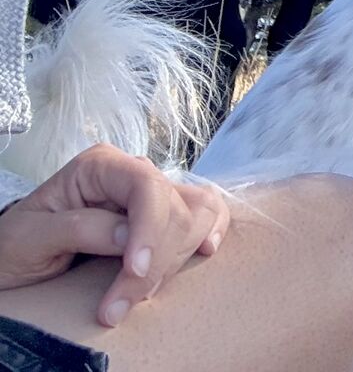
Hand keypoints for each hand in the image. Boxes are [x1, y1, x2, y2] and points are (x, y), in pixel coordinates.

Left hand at [0, 144, 230, 325]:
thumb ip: (79, 228)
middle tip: (117, 307)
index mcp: (100, 166)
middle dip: (154, 261)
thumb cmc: (14, 247)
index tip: (136, 271)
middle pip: (174, 208)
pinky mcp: (163, 218)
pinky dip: (212, 231)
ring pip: (197, 213)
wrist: (12, 260)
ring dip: (176, 259)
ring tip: (138, 294)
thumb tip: (128, 237)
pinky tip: (203, 251)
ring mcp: (152, 196)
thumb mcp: (30, 237)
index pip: (146, 185)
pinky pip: (205, 213)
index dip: (149, 228)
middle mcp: (133, 174)